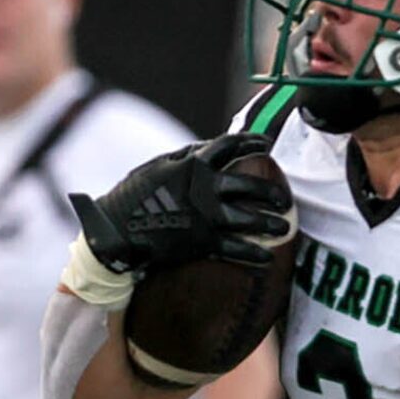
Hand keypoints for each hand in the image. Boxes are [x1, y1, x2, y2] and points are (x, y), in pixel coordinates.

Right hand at [69, 134, 292, 273]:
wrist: (114, 230)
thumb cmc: (132, 196)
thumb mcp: (155, 167)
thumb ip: (183, 156)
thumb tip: (205, 146)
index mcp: (191, 164)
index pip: (228, 146)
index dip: (250, 142)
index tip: (265, 144)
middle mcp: (204, 188)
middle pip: (249, 184)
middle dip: (271, 191)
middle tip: (283, 198)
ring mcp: (206, 216)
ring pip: (250, 218)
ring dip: (271, 224)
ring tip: (284, 227)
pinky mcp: (203, 242)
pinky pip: (238, 248)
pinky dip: (255, 253)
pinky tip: (268, 256)